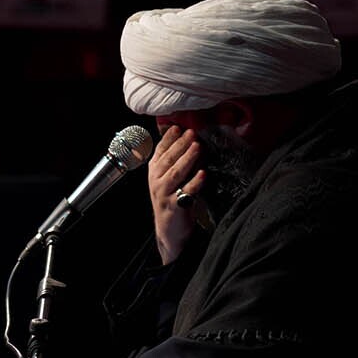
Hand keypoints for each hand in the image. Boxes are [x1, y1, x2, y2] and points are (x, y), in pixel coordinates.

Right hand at [149, 125, 207, 264]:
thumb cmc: (172, 199)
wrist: (169, 229)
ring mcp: (164, 194)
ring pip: (175, 173)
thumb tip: (188, 138)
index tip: (177, 127)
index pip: (159, 152)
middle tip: (191, 132)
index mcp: (154, 172)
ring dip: (187, 159)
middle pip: (168, 160)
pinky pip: (186, 192)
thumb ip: (174, 161)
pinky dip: (195, 182)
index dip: (168, 139)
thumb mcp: (168, 178)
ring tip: (197, 147)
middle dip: (180, 145)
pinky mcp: (175, 207)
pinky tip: (203, 173)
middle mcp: (156, 182)